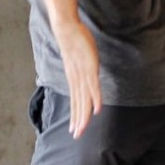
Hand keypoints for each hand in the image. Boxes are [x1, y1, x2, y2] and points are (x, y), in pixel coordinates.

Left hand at [53, 19, 101, 137]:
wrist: (66, 29)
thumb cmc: (73, 41)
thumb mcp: (76, 58)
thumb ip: (79, 67)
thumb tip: (81, 69)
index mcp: (73, 79)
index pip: (75, 102)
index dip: (75, 116)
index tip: (74, 130)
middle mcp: (77, 80)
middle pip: (78, 104)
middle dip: (78, 121)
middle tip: (76, 136)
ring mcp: (83, 75)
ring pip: (84, 100)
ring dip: (84, 115)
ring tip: (83, 129)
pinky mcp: (90, 68)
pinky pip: (93, 87)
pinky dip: (95, 99)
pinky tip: (98, 110)